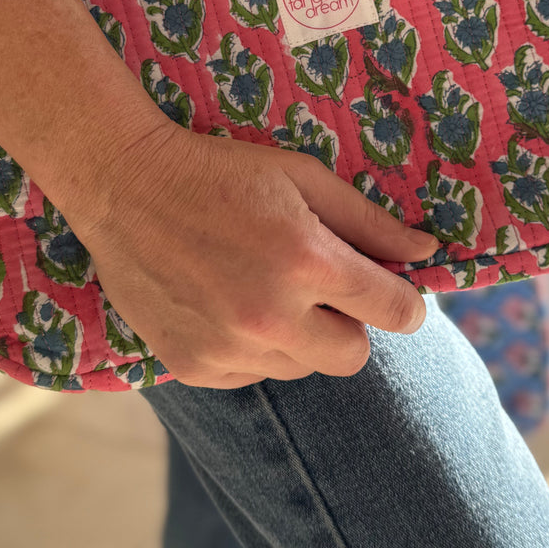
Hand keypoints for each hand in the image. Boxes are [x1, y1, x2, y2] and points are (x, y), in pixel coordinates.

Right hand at [72, 124, 439, 388]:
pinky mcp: (194, 365)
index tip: (392, 291)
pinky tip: (228, 305)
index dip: (404, 301)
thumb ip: (369, 221)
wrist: (123, 186)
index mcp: (309, 262)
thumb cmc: (221, 172)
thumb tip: (425, 252)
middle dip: (350, 323)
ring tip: (264, 289)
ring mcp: (230, 347)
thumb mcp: (303, 177)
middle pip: (355, 355)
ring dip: (300, 338)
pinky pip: (252, 375)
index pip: (396, 312)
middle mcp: (273, 315)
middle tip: (319, 287)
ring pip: (302, 368)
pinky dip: (253, 350)